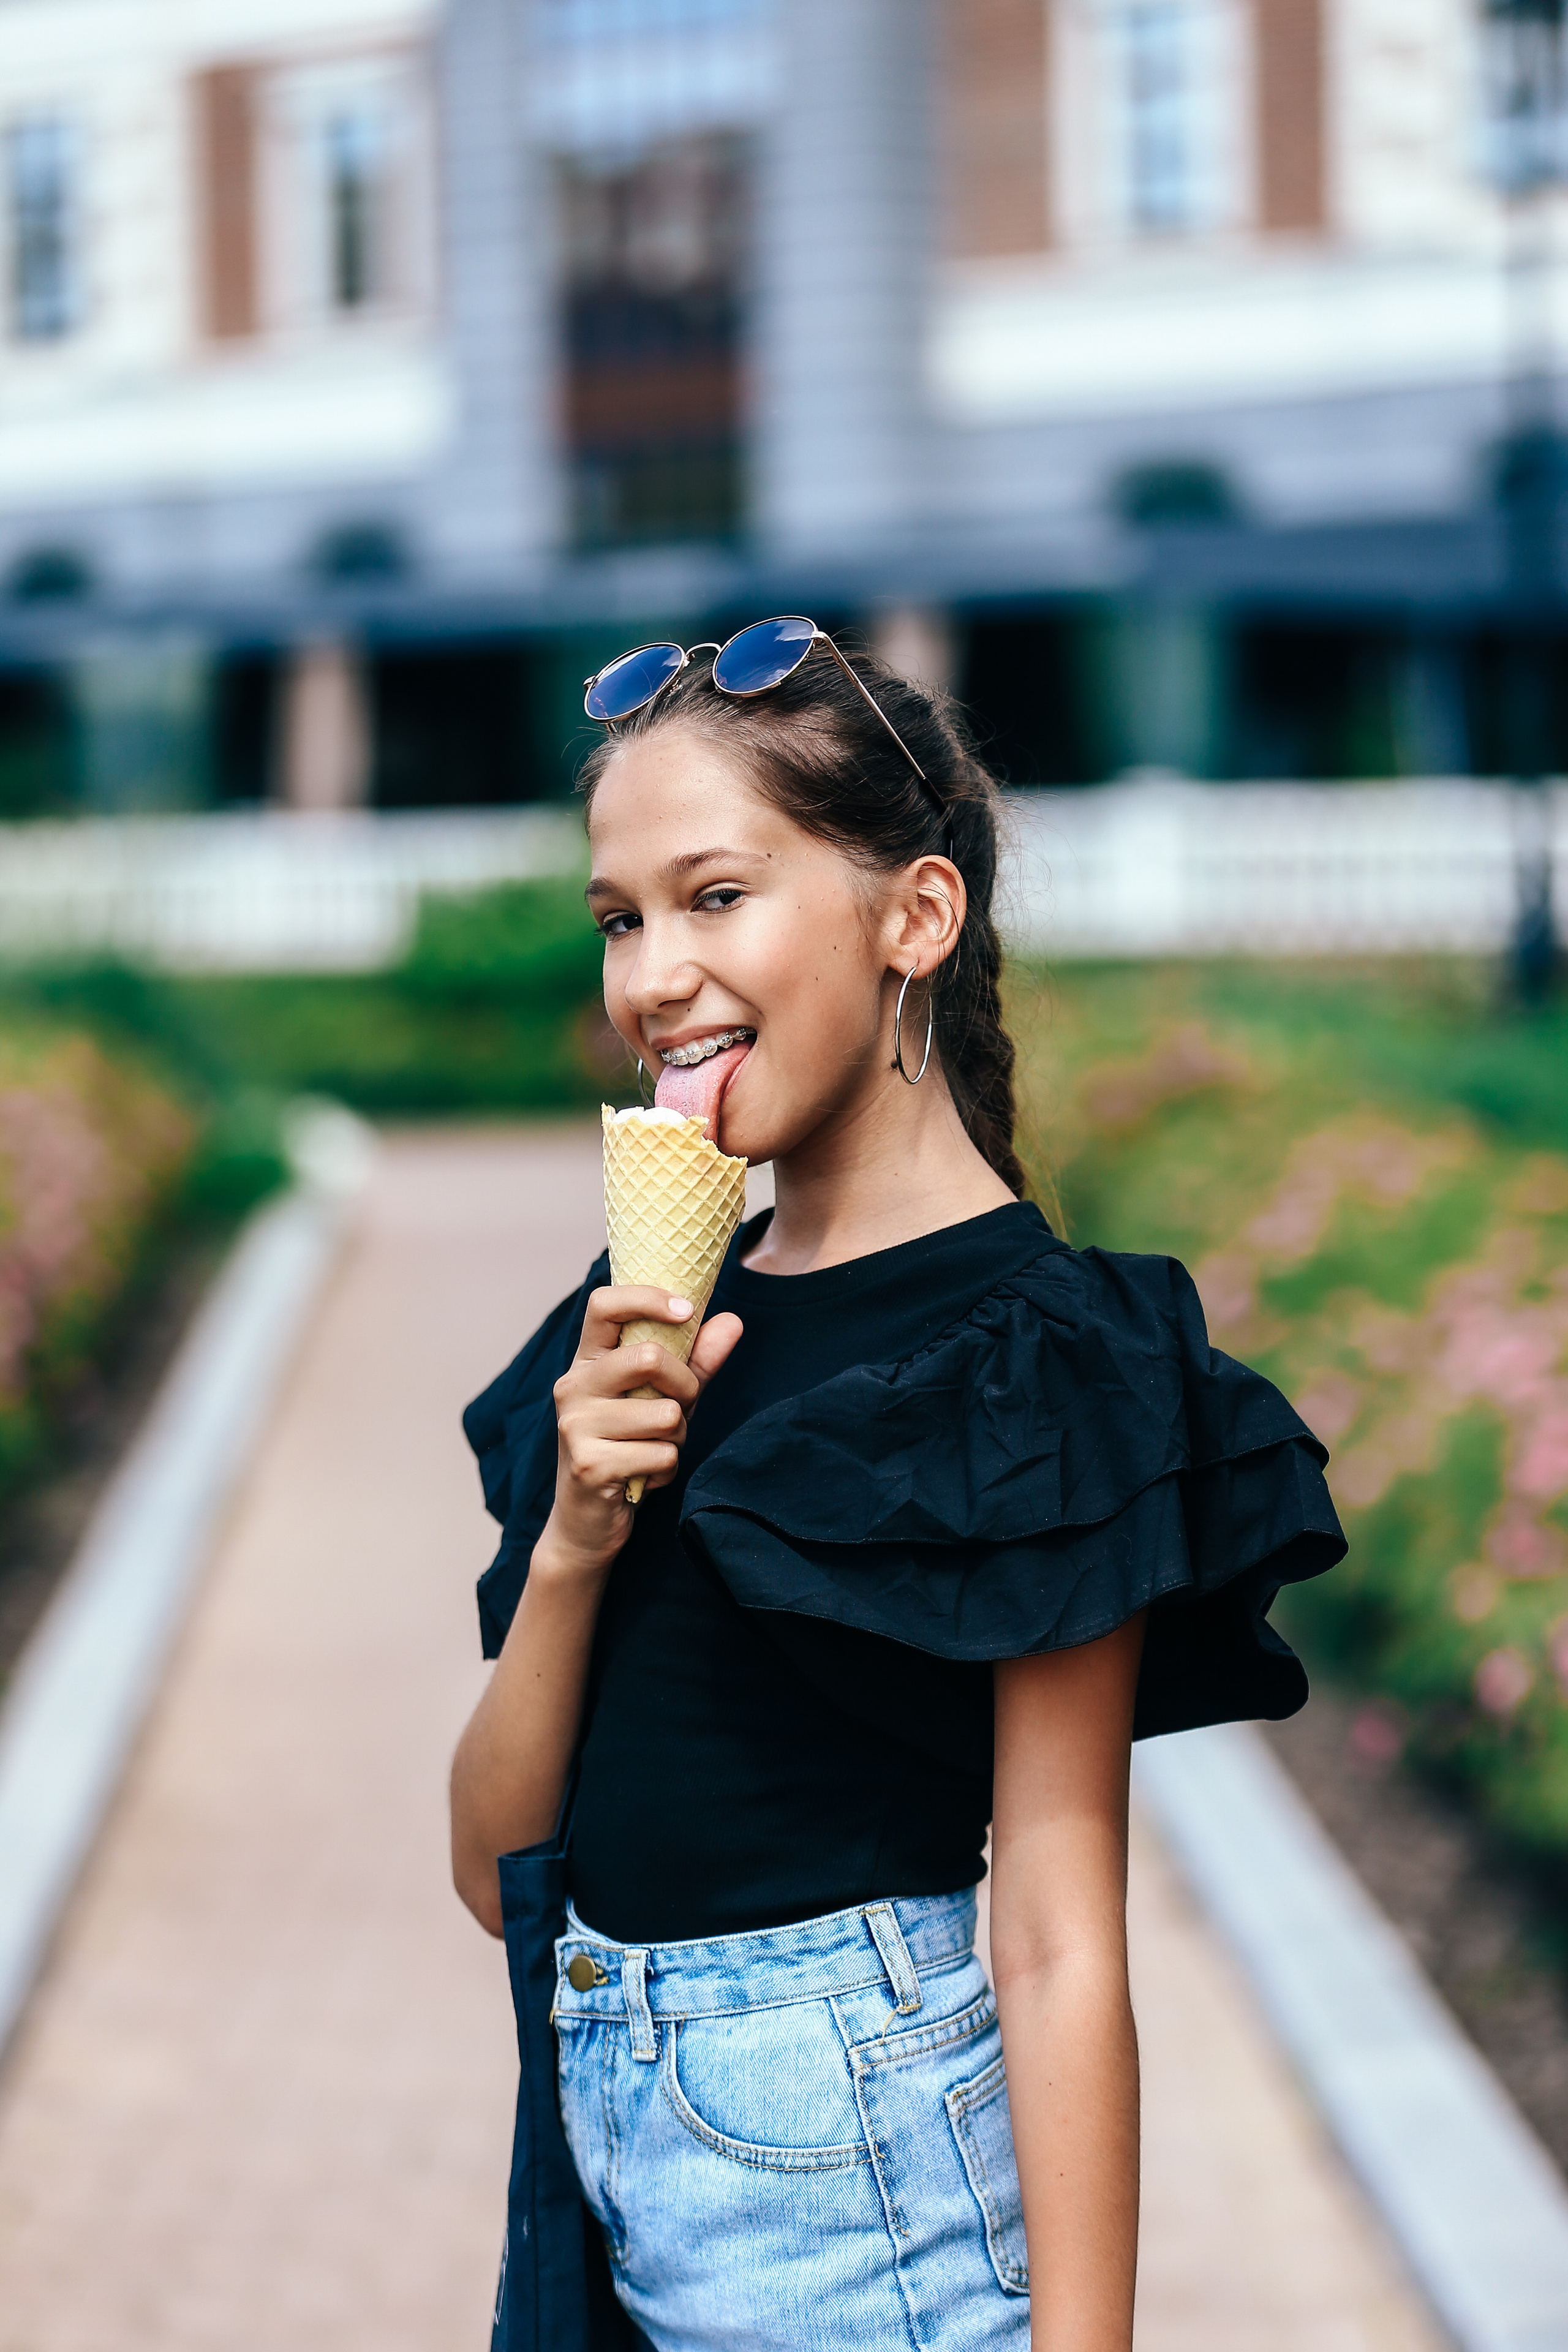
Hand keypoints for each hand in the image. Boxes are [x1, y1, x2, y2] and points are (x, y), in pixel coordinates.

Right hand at [540, 1286, 743, 1576]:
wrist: (586, 1522)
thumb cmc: (629, 1449)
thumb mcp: (665, 1399)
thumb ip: (696, 1362)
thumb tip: (733, 1321)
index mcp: (587, 1361)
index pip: (604, 1304)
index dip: (649, 1298)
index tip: (686, 1311)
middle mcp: (573, 1387)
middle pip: (648, 1358)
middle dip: (684, 1387)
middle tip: (678, 1411)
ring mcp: (576, 1426)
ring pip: (665, 1414)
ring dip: (677, 1438)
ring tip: (654, 1450)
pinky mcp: (590, 1465)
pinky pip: (662, 1455)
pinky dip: (668, 1469)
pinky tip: (646, 1476)